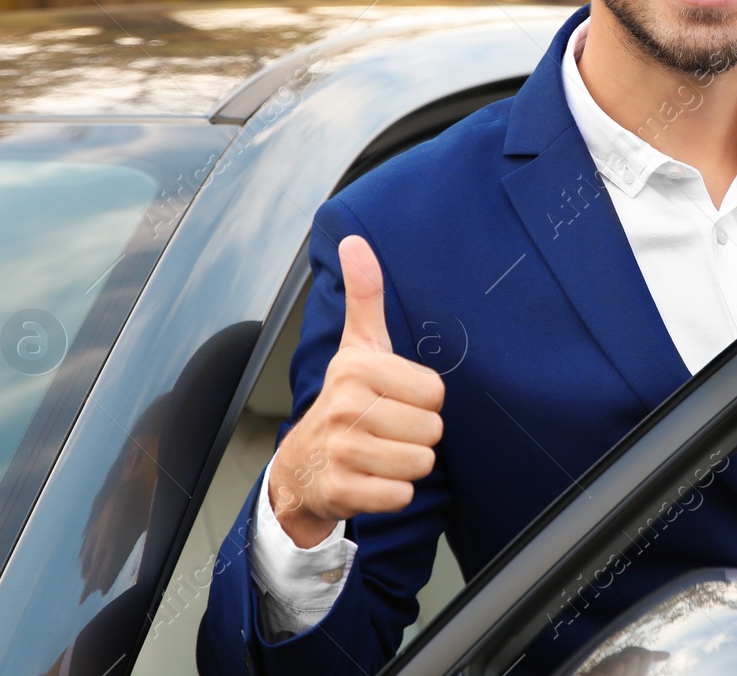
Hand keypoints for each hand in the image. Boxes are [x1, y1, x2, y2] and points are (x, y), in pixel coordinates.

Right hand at [269, 235, 444, 547]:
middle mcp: (344, 407)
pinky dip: (395, 492)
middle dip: (418, 435)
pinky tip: (374, 478)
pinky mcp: (341, 490)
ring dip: (408, 464)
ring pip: (420, 463)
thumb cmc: (345, 400)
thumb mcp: (357, 346)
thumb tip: (355, 240)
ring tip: (383, 453)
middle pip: (432, 430)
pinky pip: (401, 494)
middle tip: (390, 429)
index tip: (395, 399)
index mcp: (356, 368)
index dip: (423, 400)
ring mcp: (340, 451)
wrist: (302, 464)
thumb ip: (365, 295)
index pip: (434, 392)